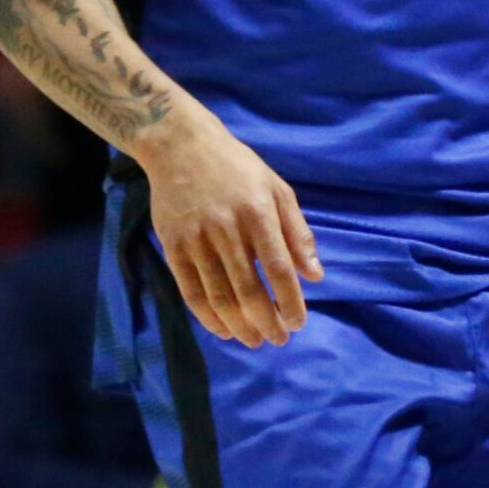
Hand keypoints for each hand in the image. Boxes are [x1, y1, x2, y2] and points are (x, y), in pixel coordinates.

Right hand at [138, 108, 322, 346]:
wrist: (181, 147)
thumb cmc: (238, 168)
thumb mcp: (277, 188)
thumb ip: (297, 232)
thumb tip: (315, 275)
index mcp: (258, 213)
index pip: (278, 268)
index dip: (290, 301)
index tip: (298, 323)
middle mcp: (228, 229)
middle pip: (248, 289)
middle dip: (267, 321)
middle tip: (279, 339)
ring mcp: (197, 239)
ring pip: (219, 295)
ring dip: (239, 325)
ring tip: (255, 340)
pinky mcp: (173, 246)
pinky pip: (190, 291)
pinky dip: (207, 316)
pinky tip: (223, 329)